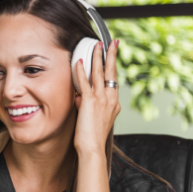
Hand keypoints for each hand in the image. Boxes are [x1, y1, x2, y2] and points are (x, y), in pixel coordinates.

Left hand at [73, 39, 120, 155]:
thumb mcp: (92, 119)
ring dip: (98, 57)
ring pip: (100, 73)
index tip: (112, 56)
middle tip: (112, 42)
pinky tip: (79, 62)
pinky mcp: (89, 102)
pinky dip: (81, 71)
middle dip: (111, 55)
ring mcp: (101, 100)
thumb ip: (86, 106)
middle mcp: (110, 99)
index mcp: (113, 104)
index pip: (113, 81)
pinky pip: (85, 83)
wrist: (92, 149)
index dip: (113, 67)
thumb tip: (79, 97)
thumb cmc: (91, 139)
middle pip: (112, 72)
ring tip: (97, 45)